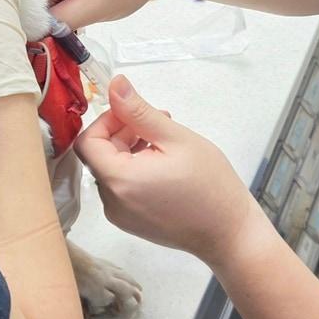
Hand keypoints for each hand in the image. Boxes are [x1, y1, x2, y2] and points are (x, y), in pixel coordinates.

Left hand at [74, 76, 264, 268]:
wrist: (229, 234)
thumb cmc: (209, 184)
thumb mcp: (175, 138)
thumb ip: (139, 111)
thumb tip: (114, 84)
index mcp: (118, 180)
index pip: (88, 141)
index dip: (107, 121)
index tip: (135, 114)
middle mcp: (111, 202)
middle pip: (100, 156)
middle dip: (123, 132)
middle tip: (159, 123)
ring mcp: (120, 216)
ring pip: (112, 171)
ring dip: (131, 150)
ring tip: (166, 143)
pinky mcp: (131, 223)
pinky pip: (122, 189)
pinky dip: (136, 170)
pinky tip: (164, 165)